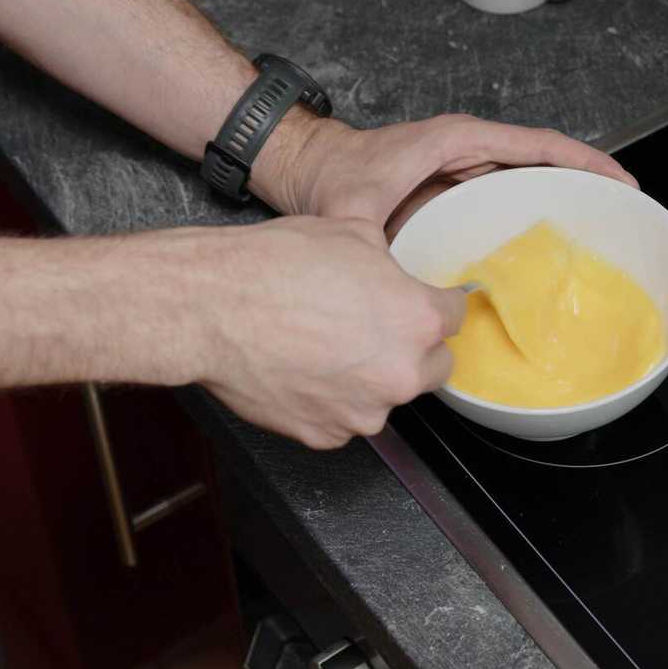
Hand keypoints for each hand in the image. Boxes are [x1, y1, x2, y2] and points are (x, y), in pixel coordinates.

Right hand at [187, 216, 464, 448]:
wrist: (211, 307)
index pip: (456, 317)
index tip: (427, 305)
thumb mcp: (352, 233)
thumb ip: (390, 263)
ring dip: (370, 378)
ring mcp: (364, 412)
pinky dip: (331, 401)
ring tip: (325, 346)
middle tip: (375, 328)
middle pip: (433, 367)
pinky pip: (344, 418)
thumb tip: (394, 272)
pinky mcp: (326, 435)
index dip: (437, 305)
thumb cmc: (274, 266)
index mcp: (418, 321)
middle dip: (414, 349)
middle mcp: (401, 374)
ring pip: (385, 396)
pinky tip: (303, 370)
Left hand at [253, 112, 637, 237]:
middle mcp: (467, 153)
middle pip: (545, 163)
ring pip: (530, 182)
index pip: (536, 146)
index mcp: (456, 142)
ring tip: (604, 234)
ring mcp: (464, 172)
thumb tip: (403, 289)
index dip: (584, 163)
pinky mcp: (457, 192)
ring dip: (565, 202)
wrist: (305, 170)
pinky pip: (507, 200)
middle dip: (588, 184)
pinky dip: (534, 218)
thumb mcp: (353, 210)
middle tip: (626, 216)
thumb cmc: (329, 175)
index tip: (619, 183)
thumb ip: (376, 244)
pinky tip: (550, 252)